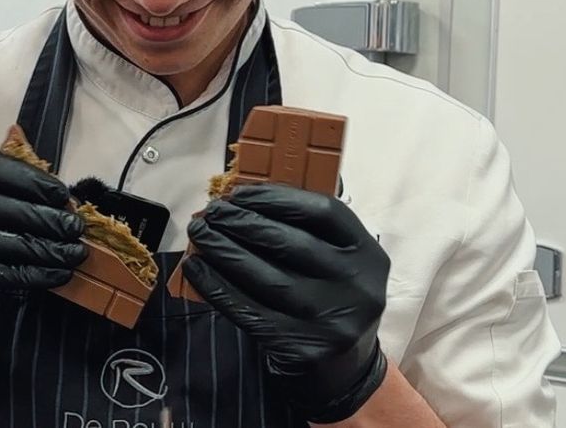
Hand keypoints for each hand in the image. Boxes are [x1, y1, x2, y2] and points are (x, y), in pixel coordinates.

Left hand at [182, 184, 389, 423]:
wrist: (346, 373)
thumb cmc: (332, 302)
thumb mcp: (340, 264)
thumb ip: (308, 233)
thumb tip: (243, 202)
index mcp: (368, 255)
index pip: (323, 212)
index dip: (278, 198)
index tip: (240, 193)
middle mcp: (357, 286)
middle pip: (289, 242)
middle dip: (242, 222)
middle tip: (212, 212)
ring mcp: (331, 320)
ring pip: (264, 276)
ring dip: (223, 250)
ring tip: (201, 234)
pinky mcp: (302, 347)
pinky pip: (248, 310)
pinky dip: (217, 287)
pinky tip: (197, 270)